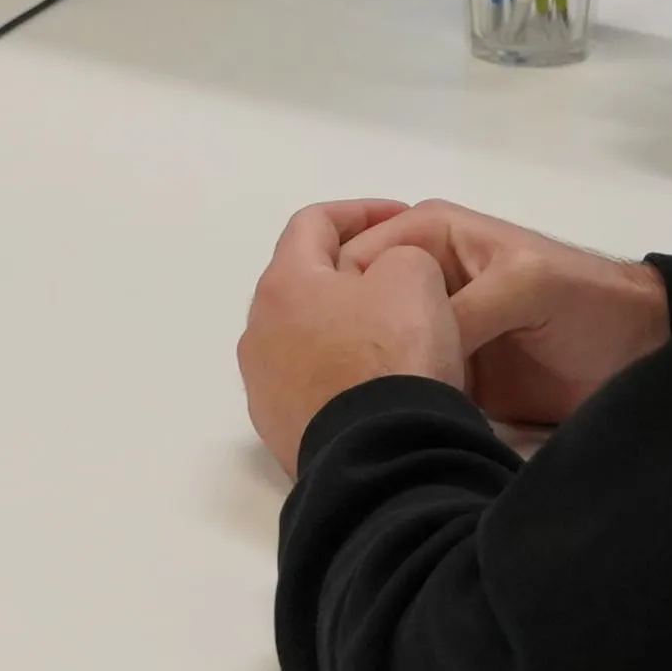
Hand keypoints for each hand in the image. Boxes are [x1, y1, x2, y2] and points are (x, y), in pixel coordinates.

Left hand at [237, 198, 470, 478]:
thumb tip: (384, 282)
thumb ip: (398, 256)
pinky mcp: (280, 432)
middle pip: (303, 284)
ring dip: (343, 328)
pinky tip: (378, 387)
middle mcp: (258, 333)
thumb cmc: (392, 355)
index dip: (361, 211)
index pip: (313, 223)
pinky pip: (312, 386)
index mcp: (282, 285)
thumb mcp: (413, 275)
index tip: (402, 217)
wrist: (379, 459)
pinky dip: (341, 375)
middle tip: (398, 277)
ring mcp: (264, 388)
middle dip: (350, 273)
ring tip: (392, 337)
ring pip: (305, 338)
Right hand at [338, 199, 671, 431]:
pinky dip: (393, 399)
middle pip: (356, 306)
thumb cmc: (586, 302)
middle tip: (343, 387)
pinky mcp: (445, 372)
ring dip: (366, 376)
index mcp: (430, 235)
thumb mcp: (525, 287)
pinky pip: (404, 382)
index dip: (341, 298)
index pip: (356, 259)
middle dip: (346, 341)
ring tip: (358, 410)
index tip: (337, 348)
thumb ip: (463, 309)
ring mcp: (432, 328)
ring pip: (375, 347)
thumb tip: (400, 349)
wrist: (636, 354)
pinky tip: (382, 422)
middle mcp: (422, 277)